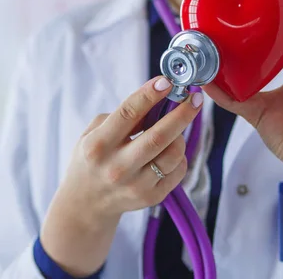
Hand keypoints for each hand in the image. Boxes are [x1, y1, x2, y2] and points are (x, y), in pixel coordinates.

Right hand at [40, 76, 202, 275]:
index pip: (128, 114)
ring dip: (180, 135)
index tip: (167, 81)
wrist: (86, 202)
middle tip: (196, 97)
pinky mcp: (150, 198)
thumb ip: (121, 116)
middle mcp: (117, 167)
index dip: (149, 95)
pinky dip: (179, 156)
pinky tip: (169, 151)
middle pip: (158, 137)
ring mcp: (135, 185)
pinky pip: (177, 171)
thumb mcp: (93, 133)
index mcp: (98, 145)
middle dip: (182, 113)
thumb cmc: (92, 158)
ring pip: (172, 154)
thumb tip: (157, 100)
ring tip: (175, 128)